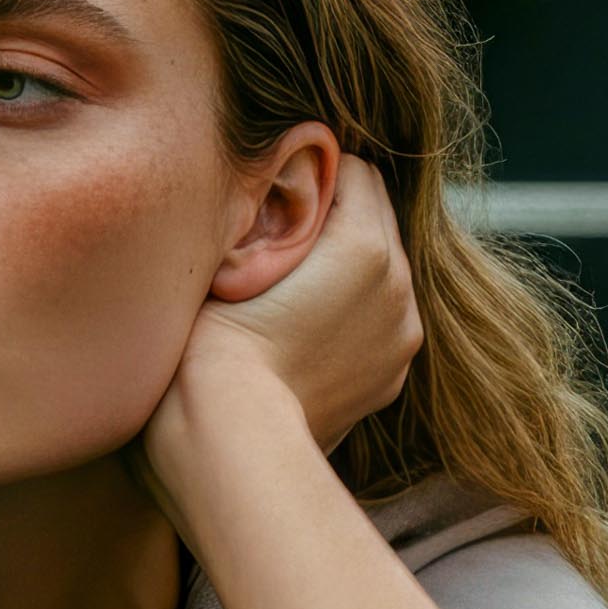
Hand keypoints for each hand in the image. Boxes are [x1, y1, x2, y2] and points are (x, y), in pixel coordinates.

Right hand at [130, 155, 422, 524]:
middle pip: (377, 218)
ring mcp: (400, 336)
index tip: (277, 196)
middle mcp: (398, 287)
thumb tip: (277, 190)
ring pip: (382, 271)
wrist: (225, 438)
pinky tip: (305, 332)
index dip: (313, 176)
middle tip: (280, 238)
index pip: (357, 170)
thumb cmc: (207, 345)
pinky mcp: (390, 376)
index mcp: (365, 247)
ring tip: (290, 290)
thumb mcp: (231, 255)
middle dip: (335, 218)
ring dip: (345, 268)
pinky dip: (351, 315)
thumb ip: (266, 213)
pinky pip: (378, 320)